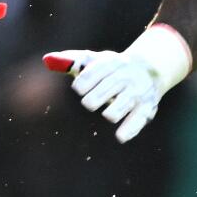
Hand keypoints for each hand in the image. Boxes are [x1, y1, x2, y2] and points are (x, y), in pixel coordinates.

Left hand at [43, 23, 191, 143]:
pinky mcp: (147, 106)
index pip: (89, 75)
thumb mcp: (92, 60)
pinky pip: (138, 120)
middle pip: (100, 94)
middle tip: (93, 101)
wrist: (150, 67)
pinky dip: (129, 129)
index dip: (81, 85)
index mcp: (110, 63)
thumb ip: (68, 61)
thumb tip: (46, 60)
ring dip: (109, 113)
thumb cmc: (111, 67)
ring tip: (109, 112)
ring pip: (116, 110)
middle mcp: (125, 76)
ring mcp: (137, 92)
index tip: (81, 89)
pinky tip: (120, 136)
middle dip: (92, 101)